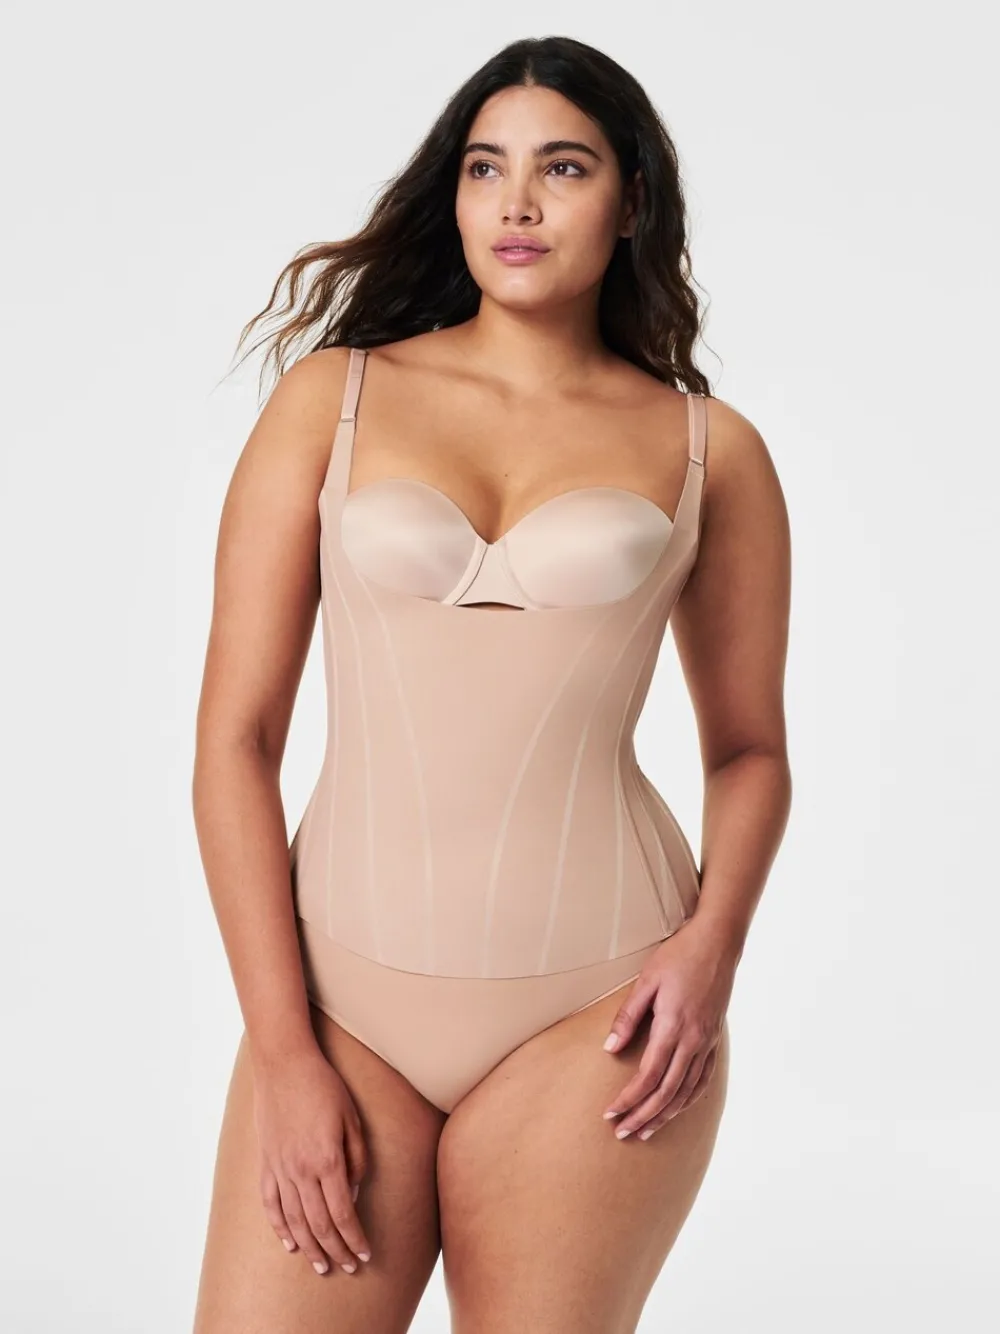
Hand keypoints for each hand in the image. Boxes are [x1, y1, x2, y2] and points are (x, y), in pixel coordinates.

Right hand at [251, 1045, 372, 1273]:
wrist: (284, 1064)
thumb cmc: (324, 1086)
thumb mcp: (352, 1119)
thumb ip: (356, 1160)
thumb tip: (354, 1194)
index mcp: (327, 1160)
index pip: (343, 1213)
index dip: (355, 1238)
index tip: (365, 1254)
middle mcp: (301, 1170)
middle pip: (320, 1224)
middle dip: (336, 1250)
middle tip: (348, 1267)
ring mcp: (279, 1168)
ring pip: (294, 1221)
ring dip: (309, 1247)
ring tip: (321, 1266)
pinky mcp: (265, 1162)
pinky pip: (270, 1204)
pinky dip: (279, 1227)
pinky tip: (289, 1243)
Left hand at [600, 921, 734, 1140]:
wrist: (718, 942)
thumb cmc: (678, 956)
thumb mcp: (646, 980)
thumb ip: (628, 1016)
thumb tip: (610, 1049)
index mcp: (673, 1026)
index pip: (648, 1075)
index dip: (629, 1099)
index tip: (610, 1114)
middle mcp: (693, 1040)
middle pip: (667, 1092)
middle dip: (643, 1116)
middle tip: (622, 1133)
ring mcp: (706, 1042)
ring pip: (687, 1091)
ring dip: (665, 1114)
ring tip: (645, 1131)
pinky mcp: (713, 1039)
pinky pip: (703, 1079)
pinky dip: (688, 1099)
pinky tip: (676, 1108)